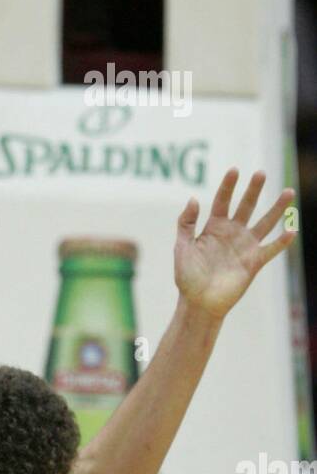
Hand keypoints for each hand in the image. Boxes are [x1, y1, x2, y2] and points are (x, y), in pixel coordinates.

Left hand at [175, 168, 295, 319]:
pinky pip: (271, 249)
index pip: (222, 201)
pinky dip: (282, 241)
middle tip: (261, 173)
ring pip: (265, 222)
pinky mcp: (254, 262)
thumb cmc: (187, 277)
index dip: (228, 186)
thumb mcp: (181, 248)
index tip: (235, 170)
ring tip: (289, 192)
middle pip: (246, 206)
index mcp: (214, 227)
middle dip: (254, 190)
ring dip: (277, 208)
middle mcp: (232, 233)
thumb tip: (193, 198)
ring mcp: (245, 246)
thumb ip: (186, 224)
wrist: (198, 303)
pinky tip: (292, 230)